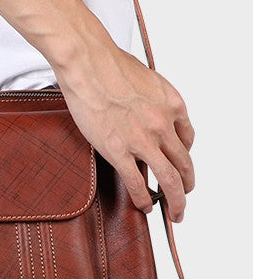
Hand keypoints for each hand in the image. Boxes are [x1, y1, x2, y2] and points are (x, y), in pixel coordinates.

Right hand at [0, 0, 194, 221]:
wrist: (89, 65)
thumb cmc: (111, 66)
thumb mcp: (148, 80)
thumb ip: (153, 101)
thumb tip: (147, 111)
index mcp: (172, 105)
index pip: (187, 139)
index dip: (185, 158)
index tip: (180, 167)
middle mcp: (163, 125)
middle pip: (185, 164)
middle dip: (188, 186)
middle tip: (184, 199)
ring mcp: (142, 140)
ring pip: (170, 179)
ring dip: (176, 200)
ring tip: (175, 213)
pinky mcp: (119, 151)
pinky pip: (137, 183)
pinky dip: (145, 199)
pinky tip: (146, 207)